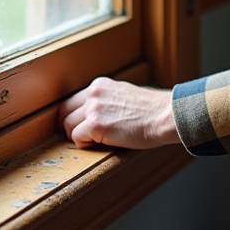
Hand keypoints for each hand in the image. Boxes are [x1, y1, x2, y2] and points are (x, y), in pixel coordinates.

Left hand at [58, 78, 178, 149]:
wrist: (164, 115)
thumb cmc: (151, 110)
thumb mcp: (124, 94)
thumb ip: (107, 100)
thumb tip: (96, 114)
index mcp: (100, 85)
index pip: (72, 101)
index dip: (73, 117)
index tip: (78, 126)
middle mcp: (94, 93)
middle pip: (64, 113)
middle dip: (70, 127)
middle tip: (83, 137)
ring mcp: (93, 108)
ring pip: (68, 126)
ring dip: (78, 136)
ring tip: (96, 141)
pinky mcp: (95, 125)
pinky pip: (77, 138)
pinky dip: (85, 144)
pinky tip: (101, 143)